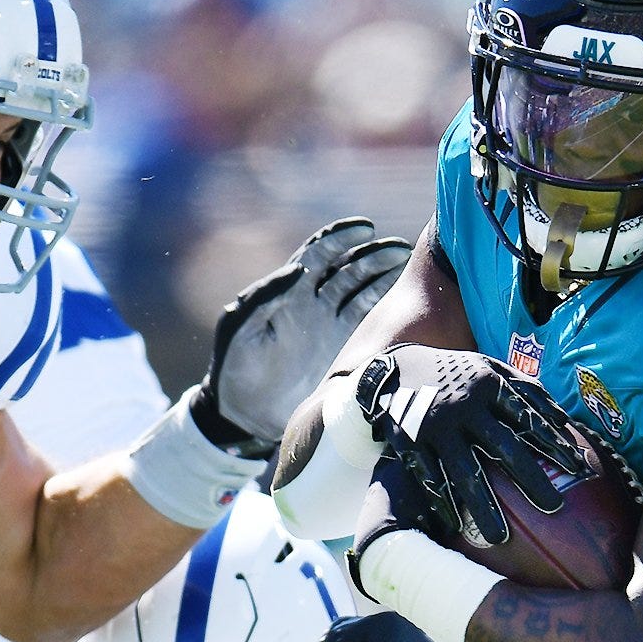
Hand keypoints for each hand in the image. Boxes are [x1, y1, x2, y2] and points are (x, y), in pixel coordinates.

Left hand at [193, 217, 410, 449]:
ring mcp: (333, 325)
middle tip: (398, 250)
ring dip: (386, 277)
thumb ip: (264, 296)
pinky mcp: (346, 349)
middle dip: (374, 256)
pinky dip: (387, 309)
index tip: (365, 228)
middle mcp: (315, 302)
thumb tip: (298, 269)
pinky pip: (370, 323)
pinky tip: (405, 299)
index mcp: (290, 291)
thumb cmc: (235, 367)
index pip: (320, 253)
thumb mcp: (240, 328)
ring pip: (366, 291)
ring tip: (407, 268)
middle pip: (351, 269)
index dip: (342, 237)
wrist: (246, 413)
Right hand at [355, 346, 594, 550]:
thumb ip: (526, 387)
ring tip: (499, 538)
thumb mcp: (491, 366)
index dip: (554, 442)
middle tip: (554, 506)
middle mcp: (465, 406)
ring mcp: (436, 426)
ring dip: (483, 506)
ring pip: (465, 471)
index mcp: (490, 385)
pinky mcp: (411, 442)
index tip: (577, 467)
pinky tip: (456, 526)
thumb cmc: (457, 373)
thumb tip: (563, 418)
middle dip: (530, 478)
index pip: (529, 417)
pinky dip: (443, 503)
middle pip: (504, 447)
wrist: (397, 367)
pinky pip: (430, 478)